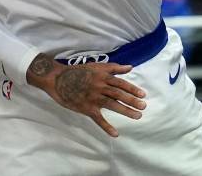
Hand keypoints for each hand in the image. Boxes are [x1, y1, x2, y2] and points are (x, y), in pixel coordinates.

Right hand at [25, 54, 145, 136]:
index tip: (143, 94)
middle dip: (132, 100)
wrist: (58, 78)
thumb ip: (114, 67)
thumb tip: (130, 67)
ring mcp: (93, 97)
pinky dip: (106, 127)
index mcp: (102, 76)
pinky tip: (115, 134)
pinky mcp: (86, 108)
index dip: (132, 89)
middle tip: (143, 106)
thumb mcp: (96, 66)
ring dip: (125, 111)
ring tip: (137, 116)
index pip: (120, 83)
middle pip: (119, 94)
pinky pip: (98, 119)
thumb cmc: (77, 72)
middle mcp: (99, 86)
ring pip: (112, 104)